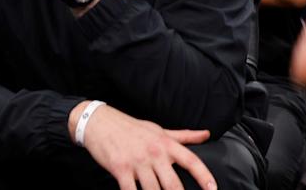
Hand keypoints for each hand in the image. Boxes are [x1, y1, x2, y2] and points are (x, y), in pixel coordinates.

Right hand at [70, 102, 216, 189]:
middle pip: (173, 184)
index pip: (191, 161)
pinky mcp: (120, 169)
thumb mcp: (158, 129)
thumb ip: (183, 136)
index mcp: (165, 143)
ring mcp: (136, 162)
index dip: (204, 176)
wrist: (98, 122)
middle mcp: (153, 153)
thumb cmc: (130, 127)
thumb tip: (206, 134)